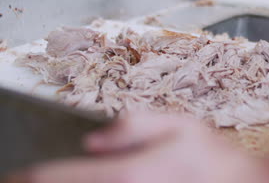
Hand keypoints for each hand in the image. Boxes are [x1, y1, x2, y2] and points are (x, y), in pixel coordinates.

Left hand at [4, 114, 268, 182]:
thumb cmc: (213, 159)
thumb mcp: (179, 126)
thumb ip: (134, 126)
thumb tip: (94, 139)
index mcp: (127, 174)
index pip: (61, 177)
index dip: (30, 177)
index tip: (12, 174)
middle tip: (26, 178)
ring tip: (52, 178)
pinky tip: (97, 180)